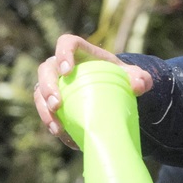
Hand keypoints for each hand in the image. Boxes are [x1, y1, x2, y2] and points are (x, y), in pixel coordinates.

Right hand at [33, 33, 153, 140]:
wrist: (115, 92)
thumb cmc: (122, 78)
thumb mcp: (134, 76)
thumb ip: (141, 78)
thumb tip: (138, 85)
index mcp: (81, 52)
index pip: (66, 43)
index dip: (63, 53)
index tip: (67, 71)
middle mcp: (62, 65)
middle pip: (46, 70)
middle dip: (48, 87)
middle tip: (56, 105)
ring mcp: (56, 84)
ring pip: (40, 93)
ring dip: (44, 111)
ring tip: (57, 129)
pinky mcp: (54, 103)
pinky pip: (48, 113)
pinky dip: (55, 126)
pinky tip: (66, 139)